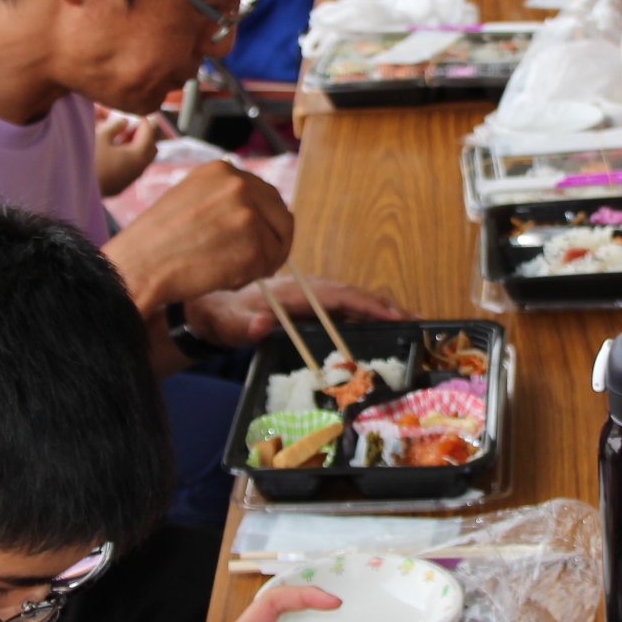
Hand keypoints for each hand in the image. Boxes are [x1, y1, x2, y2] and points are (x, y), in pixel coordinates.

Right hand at [93, 106, 164, 195]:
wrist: (76, 187)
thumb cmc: (89, 159)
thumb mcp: (101, 136)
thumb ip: (116, 126)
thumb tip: (124, 122)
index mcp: (138, 156)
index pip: (148, 133)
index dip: (142, 121)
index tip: (134, 113)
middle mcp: (138, 170)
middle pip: (150, 148)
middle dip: (143, 135)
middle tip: (130, 126)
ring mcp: (129, 180)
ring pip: (140, 160)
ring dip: (134, 147)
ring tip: (119, 137)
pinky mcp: (119, 187)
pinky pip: (130, 169)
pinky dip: (127, 158)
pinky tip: (112, 152)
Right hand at [103, 160, 293, 311]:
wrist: (139, 265)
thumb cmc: (157, 240)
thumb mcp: (191, 198)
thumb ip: (224, 200)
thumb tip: (258, 216)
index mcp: (223, 170)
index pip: (267, 194)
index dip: (267, 221)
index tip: (262, 238)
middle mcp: (239, 185)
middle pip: (282, 217)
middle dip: (275, 243)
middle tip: (260, 264)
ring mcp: (248, 215)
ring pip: (276, 245)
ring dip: (258, 263)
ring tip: (223, 270)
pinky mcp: (253, 246)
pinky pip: (266, 267)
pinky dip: (247, 278)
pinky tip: (218, 277)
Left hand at [186, 275, 408, 347]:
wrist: (202, 305)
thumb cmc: (215, 313)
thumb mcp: (223, 323)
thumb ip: (241, 326)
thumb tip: (263, 324)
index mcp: (293, 292)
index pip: (338, 295)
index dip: (368, 304)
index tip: (394, 315)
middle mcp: (306, 292)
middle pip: (353, 298)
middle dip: (387, 309)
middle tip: (418, 324)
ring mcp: (308, 300)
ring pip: (351, 304)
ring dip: (381, 314)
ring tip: (412, 327)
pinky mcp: (307, 310)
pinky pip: (342, 312)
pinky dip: (365, 318)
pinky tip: (383, 329)